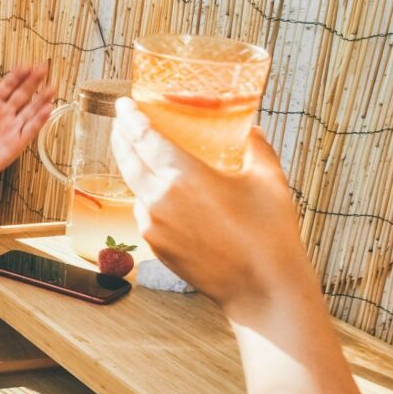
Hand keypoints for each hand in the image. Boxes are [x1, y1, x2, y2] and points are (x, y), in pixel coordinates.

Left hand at [0, 64, 53, 182]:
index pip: (6, 87)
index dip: (16, 76)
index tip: (26, 65)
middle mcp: (4, 114)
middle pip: (21, 95)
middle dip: (32, 82)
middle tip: (43, 68)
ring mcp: (12, 127)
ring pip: (30, 110)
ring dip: (41, 99)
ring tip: (52, 87)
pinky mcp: (17, 143)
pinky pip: (31, 129)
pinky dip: (39, 120)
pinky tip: (48, 109)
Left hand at [111, 98, 316, 312]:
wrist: (262, 289)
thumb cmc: (270, 234)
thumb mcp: (269, 179)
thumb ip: (255, 147)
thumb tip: (251, 129)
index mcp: (183, 176)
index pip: (145, 138)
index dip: (131, 118)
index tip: (123, 104)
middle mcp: (159, 199)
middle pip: (129, 160)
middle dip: (122, 137)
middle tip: (123, 122)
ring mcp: (153, 225)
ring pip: (136, 188)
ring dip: (136, 169)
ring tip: (146, 156)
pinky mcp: (155, 246)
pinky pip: (145, 212)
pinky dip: (149, 197)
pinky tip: (164, 194)